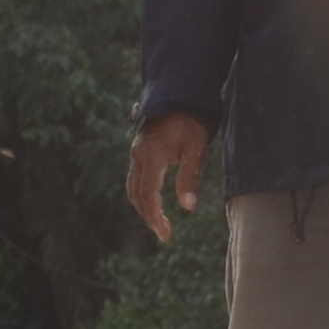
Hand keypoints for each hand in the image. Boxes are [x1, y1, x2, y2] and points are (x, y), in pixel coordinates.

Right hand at [124, 112, 211, 240]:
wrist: (180, 94)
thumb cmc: (191, 121)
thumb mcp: (196, 148)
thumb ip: (189, 177)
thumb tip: (188, 208)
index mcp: (151, 156)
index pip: (147, 196)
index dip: (154, 218)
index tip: (165, 235)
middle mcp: (138, 155)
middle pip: (136, 195)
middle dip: (148, 217)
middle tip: (164, 234)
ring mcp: (137, 152)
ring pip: (133, 188)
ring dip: (144, 207)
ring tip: (160, 223)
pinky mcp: (140, 150)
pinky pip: (135, 178)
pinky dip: (142, 195)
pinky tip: (155, 203)